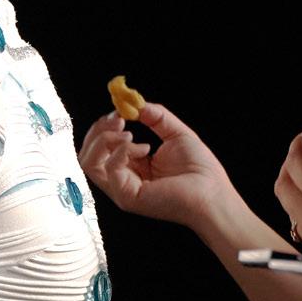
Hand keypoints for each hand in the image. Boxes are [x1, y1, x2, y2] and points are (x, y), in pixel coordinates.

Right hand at [78, 101, 237, 234]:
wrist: (214, 194)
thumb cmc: (201, 171)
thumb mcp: (176, 133)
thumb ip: (155, 117)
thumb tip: (134, 103)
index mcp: (132, 167)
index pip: (101, 147)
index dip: (105, 126)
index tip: (119, 112)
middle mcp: (123, 180)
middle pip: (88, 154)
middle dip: (98, 130)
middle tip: (118, 118)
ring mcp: (122, 190)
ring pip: (89, 162)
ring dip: (104, 140)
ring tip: (128, 134)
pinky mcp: (127, 197)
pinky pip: (109, 169)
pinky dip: (123, 151)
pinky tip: (146, 149)